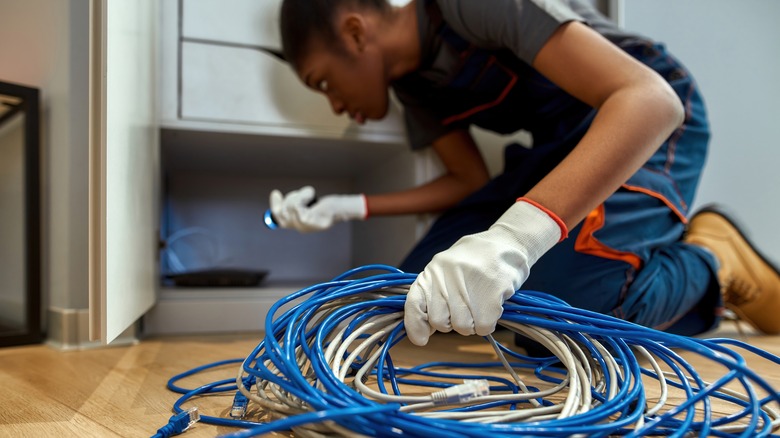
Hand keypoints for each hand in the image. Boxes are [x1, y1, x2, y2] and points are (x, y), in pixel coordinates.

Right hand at [269, 186, 366, 231]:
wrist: (342, 208)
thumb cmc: (328, 205)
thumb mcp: (309, 205)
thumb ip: (296, 205)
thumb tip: (276, 196)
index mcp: (301, 226)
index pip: (280, 220)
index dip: (275, 206)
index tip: (276, 193)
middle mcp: (301, 228)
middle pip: (282, 213)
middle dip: (288, 199)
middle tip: (299, 193)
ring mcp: (304, 226)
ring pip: (289, 207)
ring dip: (298, 195)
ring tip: (310, 194)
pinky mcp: (307, 221)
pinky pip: (296, 205)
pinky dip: (303, 195)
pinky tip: (311, 194)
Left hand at [404, 199, 566, 345]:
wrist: (507, 243)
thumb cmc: (474, 264)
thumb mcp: (446, 272)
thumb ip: (433, 297)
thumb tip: (422, 332)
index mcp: (433, 270)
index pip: (414, 304)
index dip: (415, 325)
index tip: (421, 340)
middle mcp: (447, 275)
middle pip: (440, 322)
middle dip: (452, 323)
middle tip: (465, 311)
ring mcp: (470, 283)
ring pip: (462, 327)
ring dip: (473, 324)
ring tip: (480, 305)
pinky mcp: (492, 291)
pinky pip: (484, 327)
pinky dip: (488, 324)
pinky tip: (491, 306)